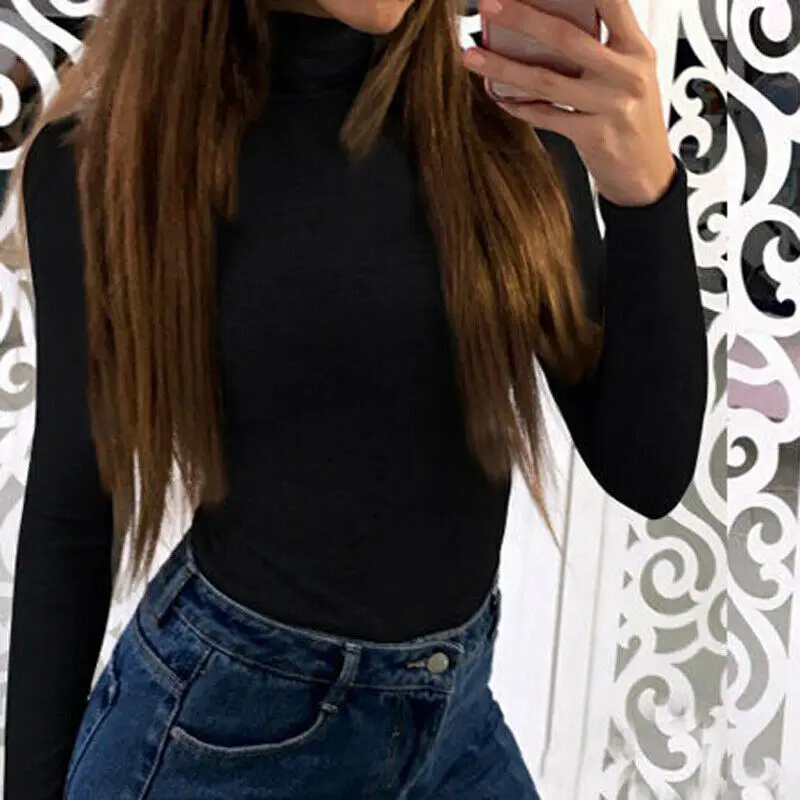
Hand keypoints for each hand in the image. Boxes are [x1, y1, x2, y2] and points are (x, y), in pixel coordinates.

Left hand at [462, 0, 676, 206]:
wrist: (646, 174)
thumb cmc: (632, 119)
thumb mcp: (631, 74)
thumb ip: (602, 47)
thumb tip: (550, 21)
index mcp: (637, 50)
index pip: (612, 2)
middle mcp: (626, 74)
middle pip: (566, 37)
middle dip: (523, 17)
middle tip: (490, 6)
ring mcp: (611, 106)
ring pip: (546, 81)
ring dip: (504, 66)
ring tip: (473, 55)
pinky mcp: (593, 136)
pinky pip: (546, 116)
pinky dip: (519, 106)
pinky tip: (498, 96)